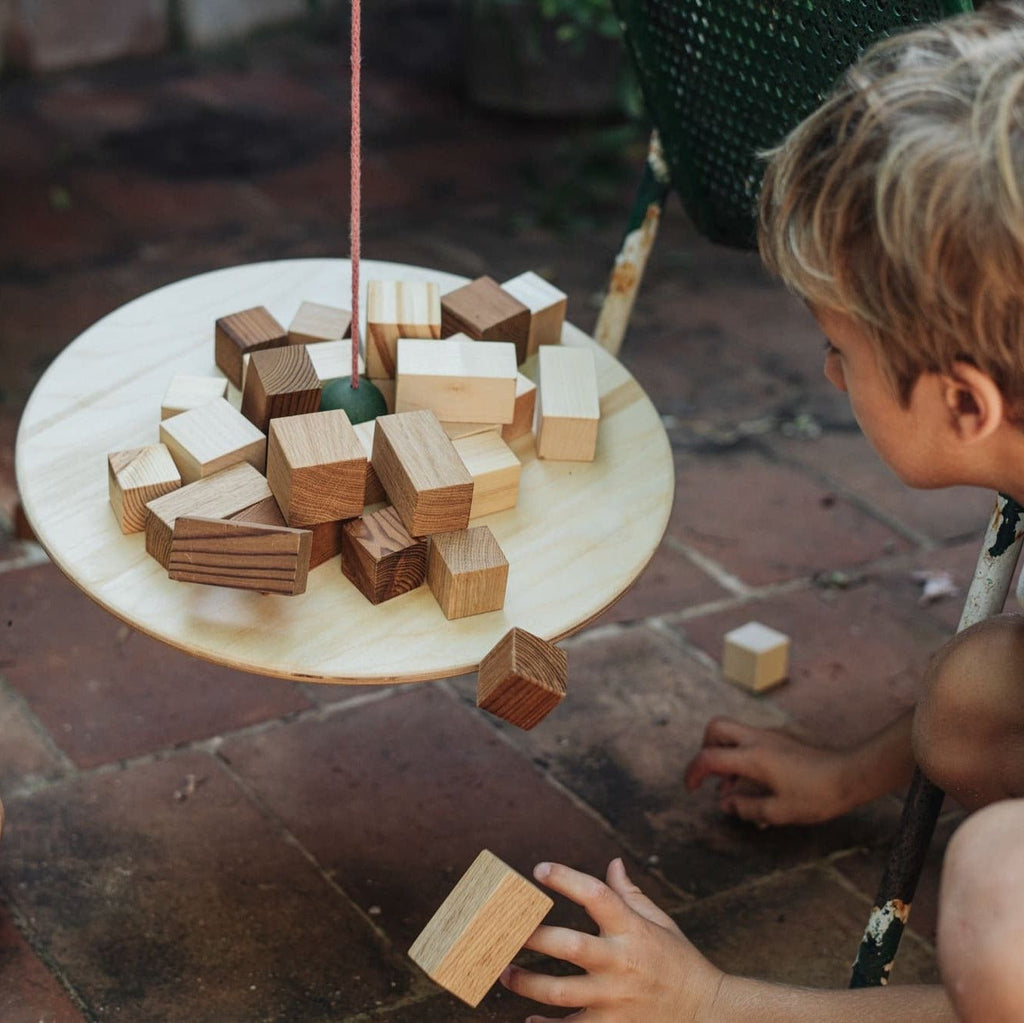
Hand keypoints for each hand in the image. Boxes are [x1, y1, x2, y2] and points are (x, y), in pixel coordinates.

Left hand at [500, 858, 722, 1021]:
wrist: (706, 1011)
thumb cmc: (677, 960)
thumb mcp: (658, 921)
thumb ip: (629, 894)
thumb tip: (612, 862)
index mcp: (631, 928)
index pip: (596, 895)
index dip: (566, 879)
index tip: (538, 869)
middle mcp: (620, 962)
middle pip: (570, 945)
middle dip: (533, 937)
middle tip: (503, 929)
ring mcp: (615, 999)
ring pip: (560, 992)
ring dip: (526, 982)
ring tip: (503, 971)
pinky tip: (528, 1018)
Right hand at [684, 716, 850, 825]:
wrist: (850, 775)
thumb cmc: (817, 795)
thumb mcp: (779, 812)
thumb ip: (746, 808)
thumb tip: (725, 804)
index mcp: (752, 757)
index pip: (709, 758)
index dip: (693, 773)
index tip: (691, 788)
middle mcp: (757, 739)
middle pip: (716, 727)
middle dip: (705, 748)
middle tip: (712, 774)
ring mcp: (770, 735)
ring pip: (734, 732)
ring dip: (726, 755)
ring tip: (737, 788)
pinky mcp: (781, 738)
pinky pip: (751, 740)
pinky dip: (744, 756)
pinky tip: (758, 782)